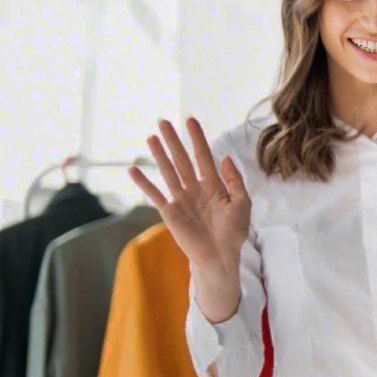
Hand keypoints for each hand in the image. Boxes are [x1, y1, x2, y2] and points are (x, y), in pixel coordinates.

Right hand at [130, 116, 251, 277]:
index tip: (190, 120)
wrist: (220, 256)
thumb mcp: (242, 203)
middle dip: (173, 140)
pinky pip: (154, 194)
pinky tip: (134, 169)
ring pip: (167, 171)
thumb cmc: (234, 232)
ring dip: (158, 155)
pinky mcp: (169, 212)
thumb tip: (225, 157)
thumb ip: (234, 180)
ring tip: (150, 137)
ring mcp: (181, 199)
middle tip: (163, 121)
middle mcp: (195, 188)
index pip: (203, 156)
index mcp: (214, 185)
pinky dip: (143, 183)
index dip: (197, 138)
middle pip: (182, 159)